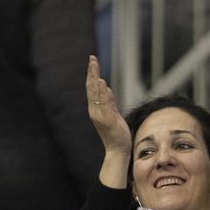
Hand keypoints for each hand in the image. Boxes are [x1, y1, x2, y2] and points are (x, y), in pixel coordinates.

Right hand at [86, 56, 131, 186]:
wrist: (117, 150)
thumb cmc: (115, 133)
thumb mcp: (112, 114)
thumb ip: (109, 102)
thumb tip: (106, 88)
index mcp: (96, 109)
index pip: (92, 88)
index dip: (92, 74)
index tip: (92, 60)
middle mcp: (95, 111)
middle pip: (91, 88)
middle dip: (91, 72)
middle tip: (92, 58)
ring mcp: (100, 115)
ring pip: (96, 94)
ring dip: (94, 79)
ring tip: (94, 66)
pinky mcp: (107, 119)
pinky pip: (104, 104)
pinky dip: (102, 93)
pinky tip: (102, 83)